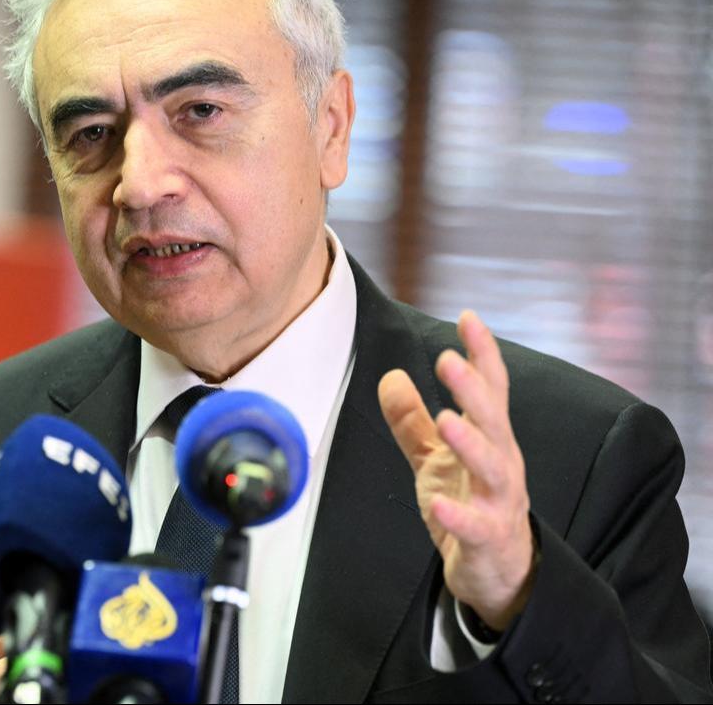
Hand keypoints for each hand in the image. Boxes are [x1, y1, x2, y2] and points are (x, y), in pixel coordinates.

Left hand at [377, 310, 535, 630]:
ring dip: (472, 444)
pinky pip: (478, 528)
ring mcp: (499, 503)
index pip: (491, 389)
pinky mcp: (489, 540)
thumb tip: (389, 376)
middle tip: (449, 359)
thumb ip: (413, 420)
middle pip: (494, 420)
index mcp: (489, 440)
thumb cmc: (468, 505)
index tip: (468, 317)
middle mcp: (502, 464)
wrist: (496, 573)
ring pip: (494, 468)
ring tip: (447, 420)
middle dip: (474, 390)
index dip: (481, 354)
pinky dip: (459, 518)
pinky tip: (438, 506)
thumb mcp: (434, 459)